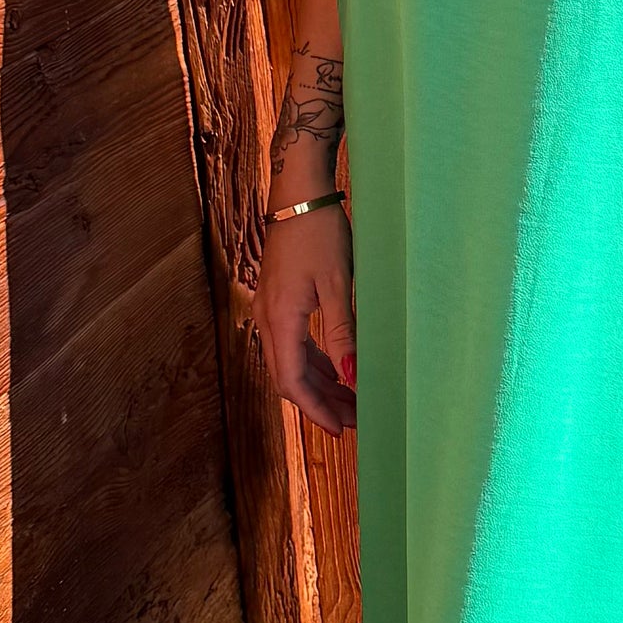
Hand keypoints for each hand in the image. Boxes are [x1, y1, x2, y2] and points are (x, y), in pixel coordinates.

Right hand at [253, 199, 356, 434]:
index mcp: (280, 319)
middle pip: (290, 377)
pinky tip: (337, 371)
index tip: (341, 429)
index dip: (315, 410)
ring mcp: (270, 309)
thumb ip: (343, 333)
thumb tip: (352, 378)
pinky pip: (294, 343)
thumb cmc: (320, 232)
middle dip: (320, 403)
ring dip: (319, 384)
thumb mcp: (338, 284)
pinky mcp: (279, 299)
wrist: (299, 193)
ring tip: (351, 402)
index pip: (292, 382)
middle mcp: (268, 319)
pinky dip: (315, 362)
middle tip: (354, 422)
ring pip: (292, 362)